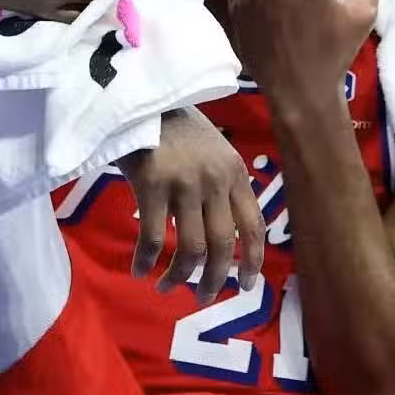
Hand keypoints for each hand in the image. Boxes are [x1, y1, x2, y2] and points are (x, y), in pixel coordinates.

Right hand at [118, 107, 265, 305]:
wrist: (139, 96)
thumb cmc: (174, 125)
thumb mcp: (212, 150)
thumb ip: (222, 184)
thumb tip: (223, 232)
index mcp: (235, 173)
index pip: (254, 225)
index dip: (253, 261)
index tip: (246, 285)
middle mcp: (216, 180)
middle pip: (224, 245)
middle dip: (215, 279)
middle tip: (203, 298)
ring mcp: (185, 183)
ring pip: (190, 248)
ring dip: (180, 276)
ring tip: (167, 288)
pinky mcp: (152, 185)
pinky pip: (152, 237)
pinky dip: (146, 260)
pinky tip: (140, 271)